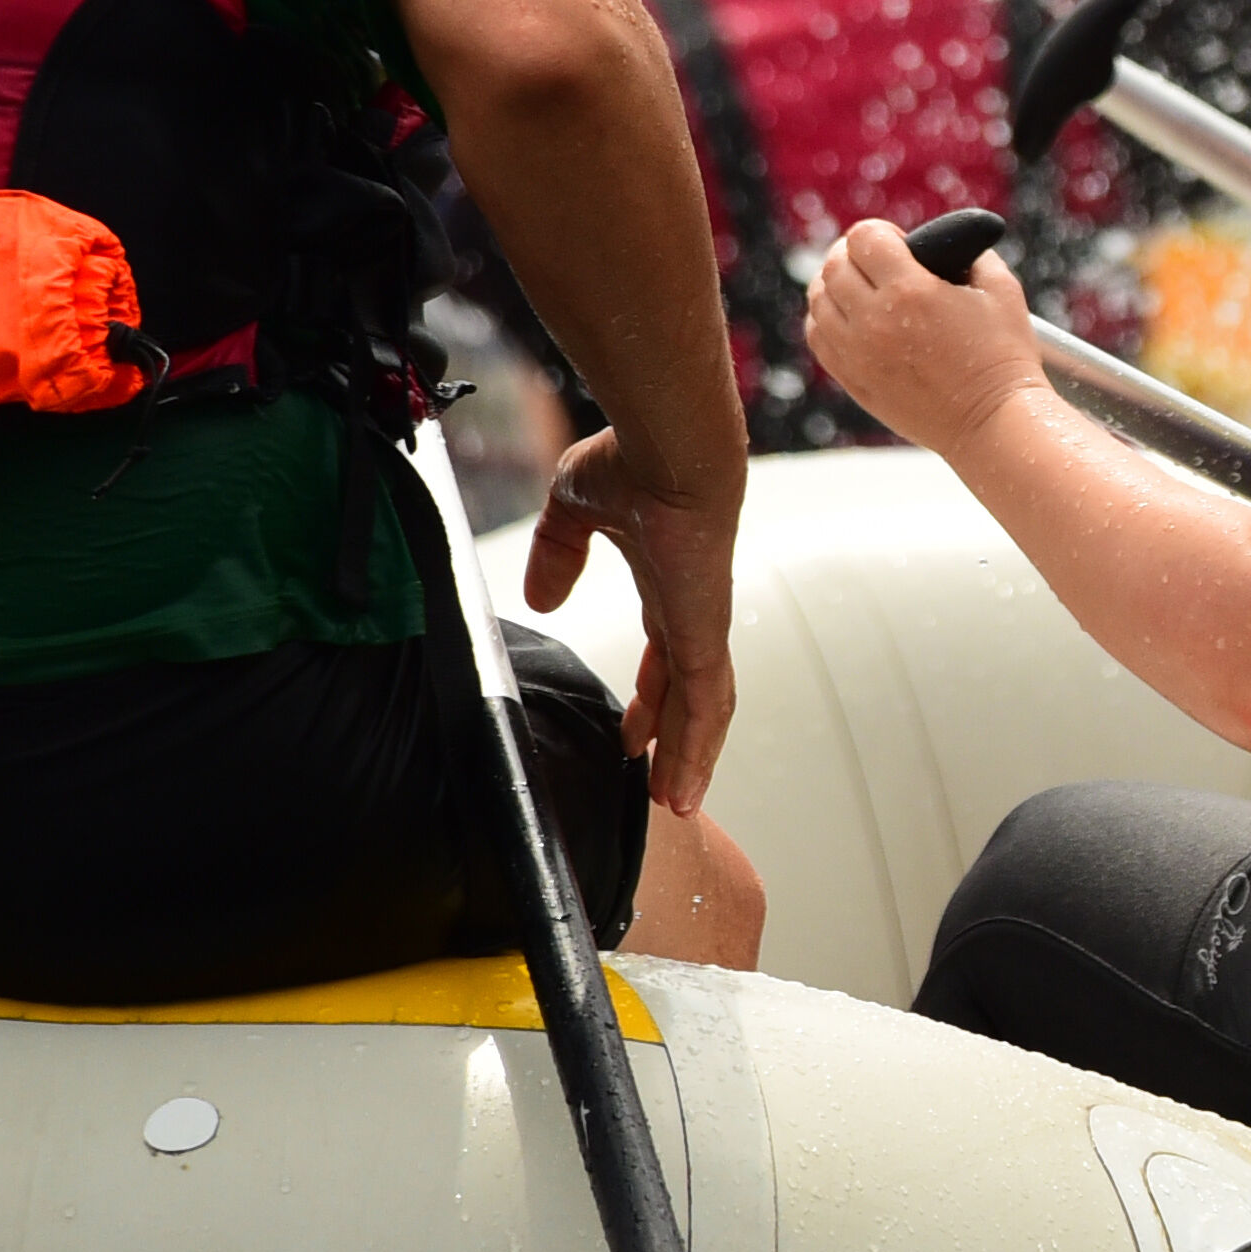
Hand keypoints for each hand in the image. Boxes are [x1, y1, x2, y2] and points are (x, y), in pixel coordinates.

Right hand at [522, 423, 740, 816]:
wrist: (671, 449)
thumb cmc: (631, 461)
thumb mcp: (575, 511)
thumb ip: (558, 553)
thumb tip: (543, 597)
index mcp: (666, 585)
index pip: (666, 654)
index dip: (654, 695)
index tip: (637, 731)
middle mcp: (691, 611)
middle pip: (689, 692)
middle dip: (675, 738)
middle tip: (663, 783)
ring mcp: (703, 625)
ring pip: (704, 709)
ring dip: (690, 756)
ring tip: (676, 802)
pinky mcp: (706, 632)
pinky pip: (707, 702)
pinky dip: (697, 746)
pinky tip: (686, 783)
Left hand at [800, 213, 1049, 455]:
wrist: (993, 422)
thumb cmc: (1004, 356)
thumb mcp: (1002, 291)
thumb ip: (973, 254)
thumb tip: (948, 245)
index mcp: (911, 291)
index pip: (864, 238)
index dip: (879, 231)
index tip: (897, 240)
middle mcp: (874, 320)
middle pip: (834, 266)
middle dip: (852, 252)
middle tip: (874, 258)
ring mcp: (857, 353)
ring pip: (818, 300)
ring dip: (833, 283)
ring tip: (857, 285)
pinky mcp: (853, 380)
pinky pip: (817, 336)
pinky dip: (824, 318)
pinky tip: (846, 316)